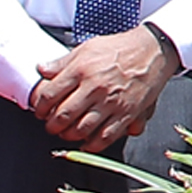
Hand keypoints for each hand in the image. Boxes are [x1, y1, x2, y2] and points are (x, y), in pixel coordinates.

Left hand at [28, 28, 177, 150]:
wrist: (153, 50)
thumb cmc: (119, 48)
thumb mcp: (87, 48)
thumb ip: (62, 62)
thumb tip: (41, 70)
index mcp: (81, 69)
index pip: (49, 94)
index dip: (39, 106)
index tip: (39, 110)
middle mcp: (95, 87)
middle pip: (63, 115)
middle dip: (51, 125)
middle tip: (50, 125)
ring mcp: (111, 102)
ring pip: (81, 129)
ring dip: (68, 135)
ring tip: (65, 132)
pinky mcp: (127, 113)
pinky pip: (106, 136)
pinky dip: (92, 144)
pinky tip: (86, 142)